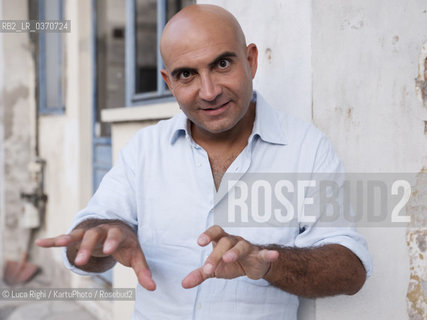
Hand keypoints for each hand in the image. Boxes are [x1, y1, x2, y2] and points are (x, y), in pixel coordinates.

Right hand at [35, 220, 155, 290]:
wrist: (118, 227)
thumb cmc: (127, 244)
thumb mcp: (136, 255)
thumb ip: (143, 271)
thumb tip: (153, 288)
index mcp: (119, 233)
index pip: (117, 236)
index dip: (113, 241)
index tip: (110, 250)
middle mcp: (103, 230)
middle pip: (95, 235)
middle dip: (88, 247)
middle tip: (81, 262)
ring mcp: (90, 232)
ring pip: (79, 235)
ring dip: (70, 240)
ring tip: (60, 245)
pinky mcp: (79, 236)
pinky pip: (65, 236)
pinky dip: (53, 240)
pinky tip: (40, 242)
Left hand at [182, 225, 278, 288]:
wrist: (252, 266)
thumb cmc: (230, 262)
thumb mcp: (214, 269)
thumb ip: (200, 274)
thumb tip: (184, 283)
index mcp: (222, 240)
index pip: (215, 231)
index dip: (208, 234)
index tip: (199, 242)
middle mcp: (234, 240)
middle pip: (225, 242)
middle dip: (215, 255)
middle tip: (208, 269)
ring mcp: (247, 247)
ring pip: (241, 246)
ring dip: (234, 252)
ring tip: (227, 259)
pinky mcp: (259, 256)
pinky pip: (264, 253)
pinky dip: (269, 254)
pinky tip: (273, 255)